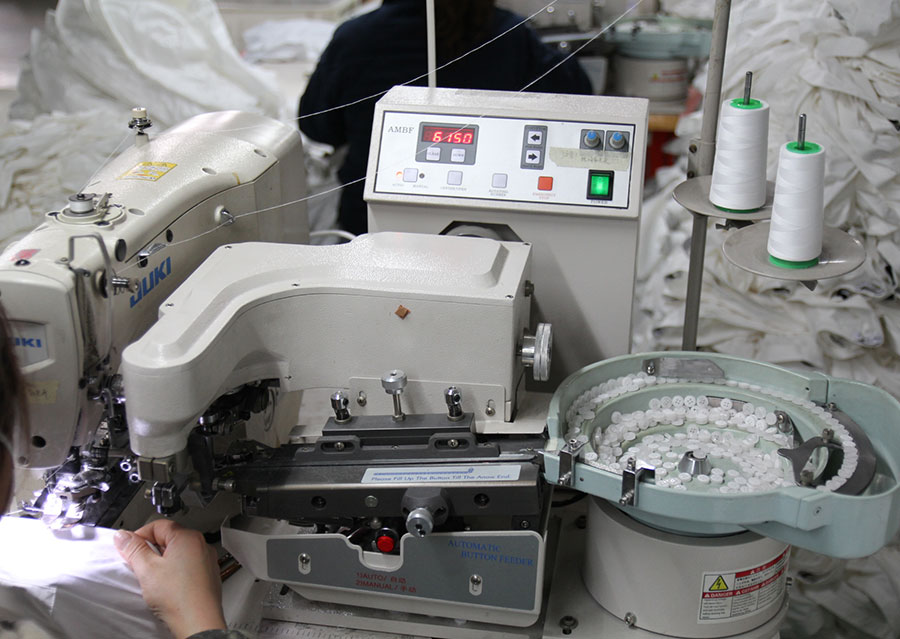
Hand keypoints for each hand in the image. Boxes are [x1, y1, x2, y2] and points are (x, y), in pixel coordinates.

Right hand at [114, 519, 225, 638]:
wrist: (199, 622)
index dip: (139, 535)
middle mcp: (201, 545)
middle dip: (150, 549)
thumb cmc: (179, 597)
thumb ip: (133, 549)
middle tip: (138, 564)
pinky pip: (187, 566)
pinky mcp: (207, 576)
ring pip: (178, 553)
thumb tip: (124, 536)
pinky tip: (167, 586)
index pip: (158, 525)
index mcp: (188, 537)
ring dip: (162, 561)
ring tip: (153, 578)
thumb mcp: (147, 570)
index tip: (128, 547)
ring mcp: (206, 560)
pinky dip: (175, 572)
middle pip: (169, 537)